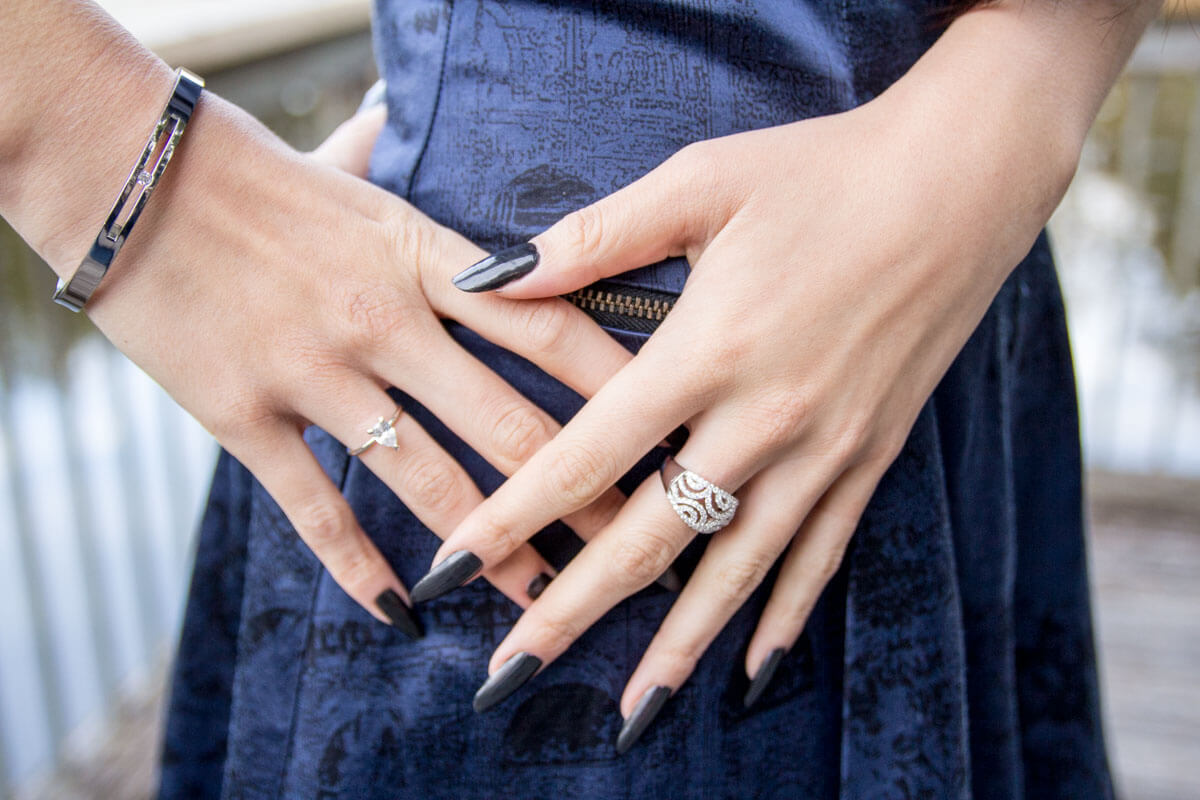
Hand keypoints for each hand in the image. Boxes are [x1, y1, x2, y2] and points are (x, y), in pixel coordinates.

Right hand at [73, 92, 633, 629]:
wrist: (125, 178)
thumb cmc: (246, 174)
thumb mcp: (346, 165)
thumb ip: (392, 152)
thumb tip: (404, 101)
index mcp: (423, 256)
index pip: (549, 328)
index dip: (618, 389)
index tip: (666, 431)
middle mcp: (386, 319)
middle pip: (511, 423)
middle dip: (584, 490)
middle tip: (639, 539)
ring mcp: (317, 372)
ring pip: (429, 482)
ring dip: (495, 548)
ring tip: (546, 594)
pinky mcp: (246, 416)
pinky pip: (316, 509)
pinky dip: (359, 569)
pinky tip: (402, 612)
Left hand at [415, 1, 1092, 742]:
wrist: (962, 183)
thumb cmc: (823, 172)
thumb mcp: (699, 182)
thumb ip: (593, 239)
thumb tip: (493, 278)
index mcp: (706, 350)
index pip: (584, 457)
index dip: (510, 519)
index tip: (453, 570)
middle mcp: (763, 418)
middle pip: (647, 538)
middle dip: (571, 611)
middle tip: (509, 672)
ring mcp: (824, 447)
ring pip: (737, 571)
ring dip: (676, 645)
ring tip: (630, 712)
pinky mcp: (871, 455)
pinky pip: (821, 554)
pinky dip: (786, 615)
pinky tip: (754, 665)